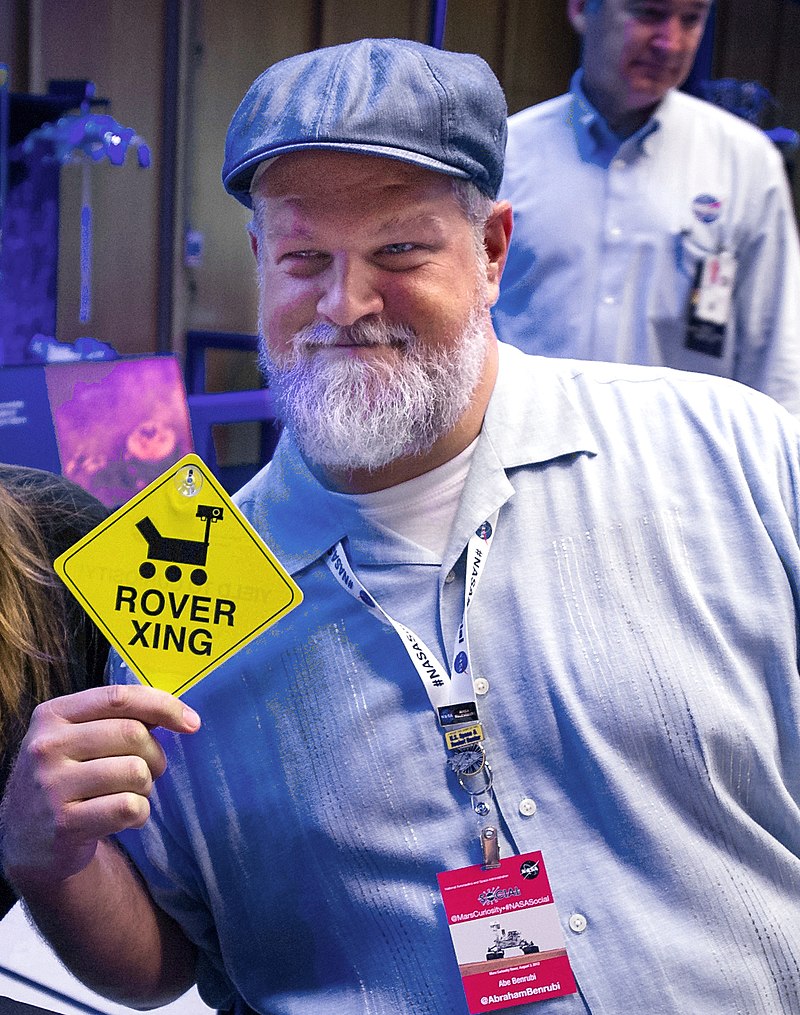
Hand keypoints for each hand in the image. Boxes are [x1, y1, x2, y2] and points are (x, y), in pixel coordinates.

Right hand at [0, 684, 199, 889]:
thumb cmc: (67, 778)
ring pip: (135, 772)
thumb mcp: (75, 738)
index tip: (191, 722)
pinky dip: (139, 813)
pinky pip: (129, 808)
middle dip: (156, 755)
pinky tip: (122, 816)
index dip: (163, 705)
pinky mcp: (64, 824)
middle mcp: (47, 746)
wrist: (27, 839)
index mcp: (52, 715)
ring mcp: (52, 786)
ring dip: (146, 786)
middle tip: (149, 770)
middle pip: (133, 735)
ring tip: (129, 794)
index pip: (119, 697)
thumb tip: (177, 713)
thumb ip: (116, 719)